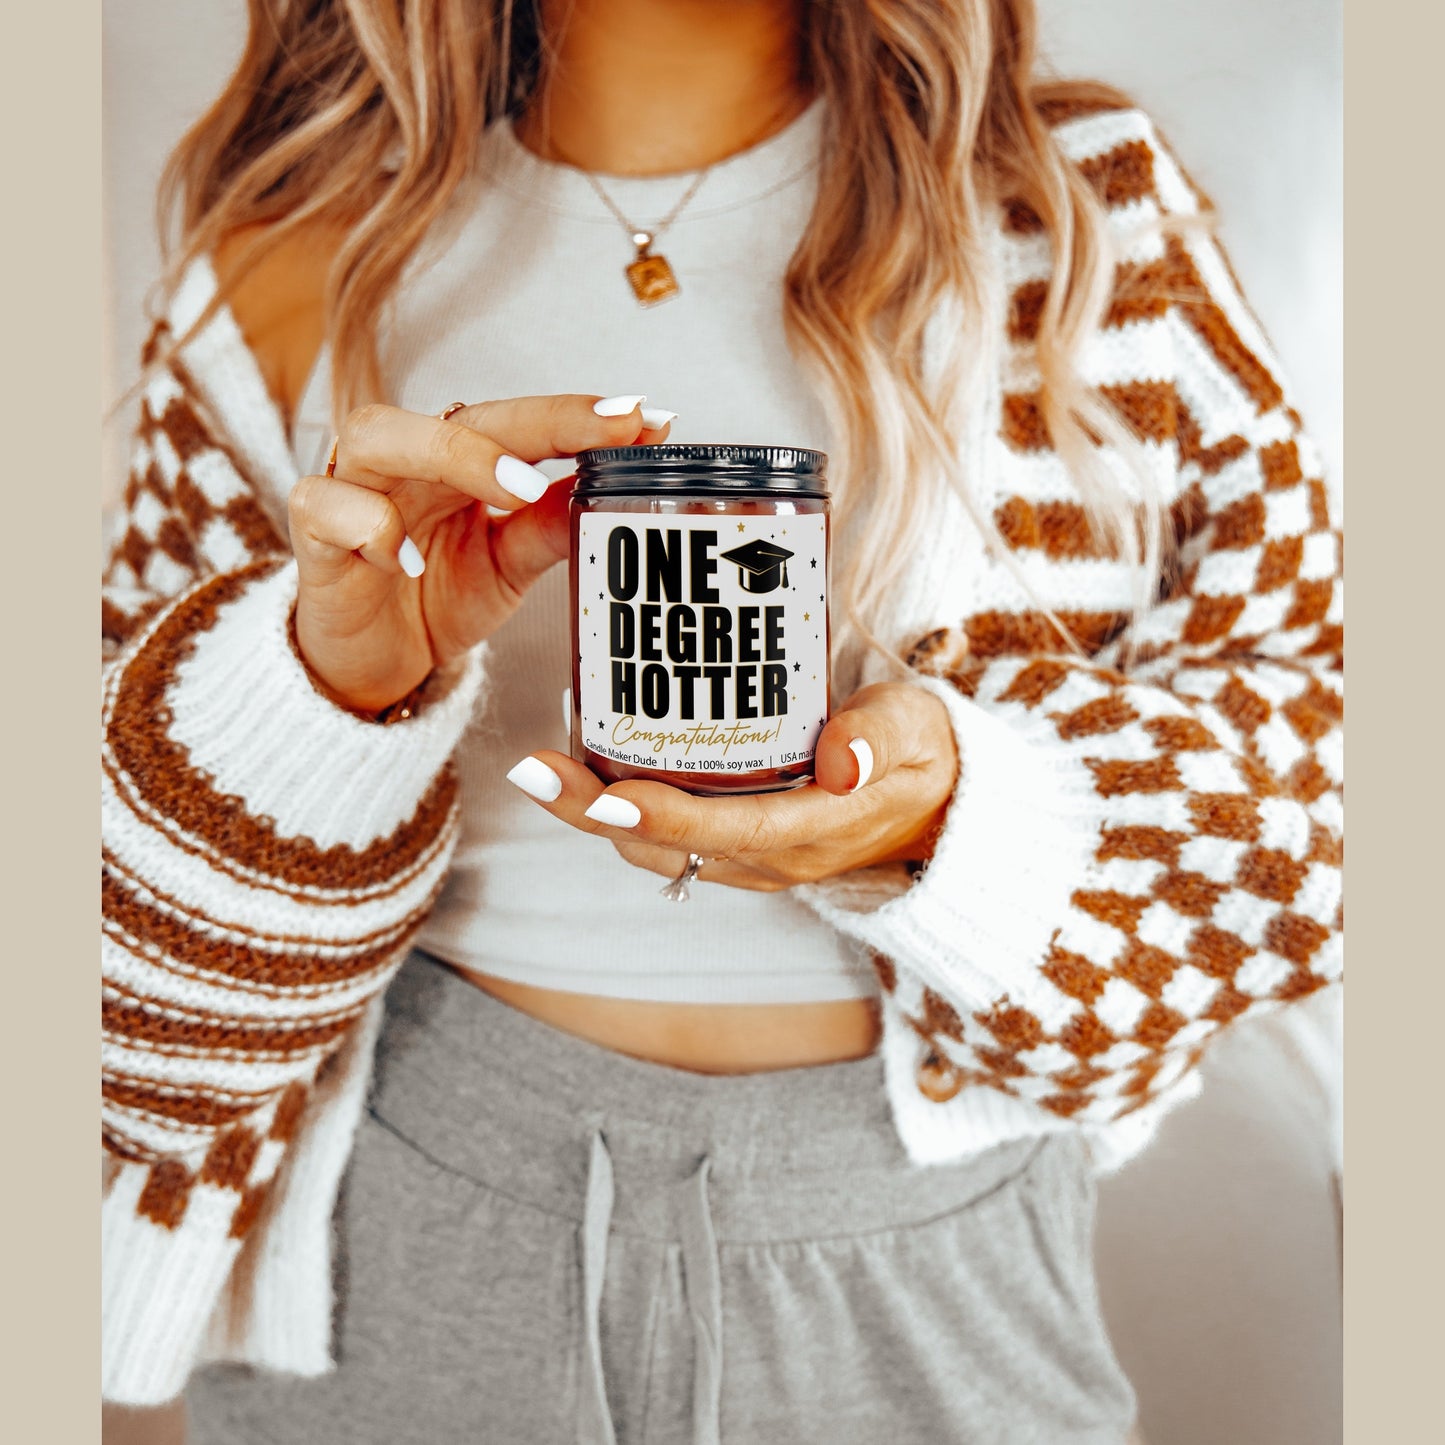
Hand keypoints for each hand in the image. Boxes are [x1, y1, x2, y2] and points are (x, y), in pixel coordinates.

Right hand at [290, 394, 670, 712]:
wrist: (373, 662)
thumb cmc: (435, 595)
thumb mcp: (508, 563)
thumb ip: (553, 522)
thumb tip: (622, 482)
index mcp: (457, 460)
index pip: (520, 423)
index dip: (579, 417)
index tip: (644, 417)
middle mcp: (406, 460)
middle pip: (459, 414)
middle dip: (537, 422)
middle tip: (605, 436)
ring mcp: (353, 490)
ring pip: (379, 433)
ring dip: (454, 455)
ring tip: (518, 491)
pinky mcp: (313, 535)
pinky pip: (325, 506)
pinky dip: (368, 527)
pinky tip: (402, 559)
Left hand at [510, 681, 959, 889]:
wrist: (940, 807)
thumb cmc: (925, 755)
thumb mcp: (919, 732)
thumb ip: (881, 739)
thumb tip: (837, 762)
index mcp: (813, 828)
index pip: (722, 830)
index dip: (657, 816)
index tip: (599, 793)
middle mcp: (770, 855)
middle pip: (662, 846)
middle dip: (589, 813)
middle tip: (530, 765)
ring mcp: (751, 858)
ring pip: (655, 847)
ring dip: (594, 812)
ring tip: (547, 757)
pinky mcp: (741, 845)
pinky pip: (668, 836)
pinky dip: (624, 806)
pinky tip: (597, 758)